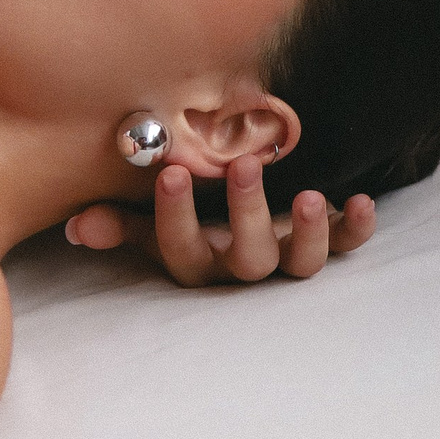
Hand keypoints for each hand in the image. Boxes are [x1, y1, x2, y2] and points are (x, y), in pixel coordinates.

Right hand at [63, 156, 375, 286]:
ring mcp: (288, 259)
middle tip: (241, 168)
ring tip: (312, 197)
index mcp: (200, 264)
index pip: (182, 248)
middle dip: (247, 214)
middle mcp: (245, 270)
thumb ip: (119, 223)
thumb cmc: (196, 225)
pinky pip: (347, 247)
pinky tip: (362, 201)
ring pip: (302, 264)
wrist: (249, 234)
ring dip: (309, 234)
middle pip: (248, 258)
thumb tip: (77, 226)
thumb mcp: (152, 227)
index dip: (175, 216)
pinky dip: (358, 229)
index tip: (171, 170)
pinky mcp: (327, 246)